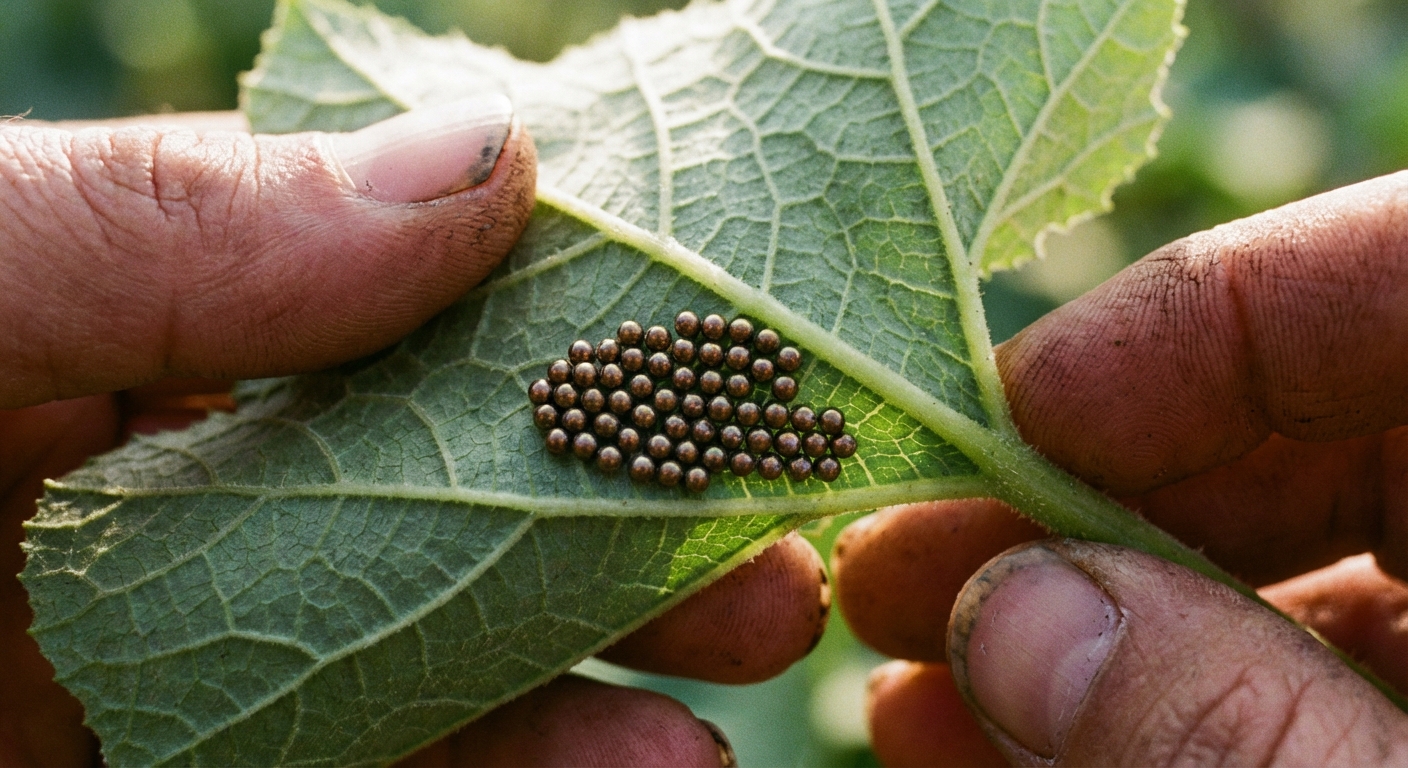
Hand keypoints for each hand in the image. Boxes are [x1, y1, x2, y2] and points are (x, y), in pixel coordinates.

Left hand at [0, 101, 827, 766]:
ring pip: (434, 622)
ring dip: (607, 632)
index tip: (724, 312)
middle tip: (785, 483)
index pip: (395, 280)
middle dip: (625, 476)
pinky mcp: (162, 761)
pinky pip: (364, 764)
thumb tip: (488, 159)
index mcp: (137, 293)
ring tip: (765, 626)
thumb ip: (177, 221)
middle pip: (450, 461)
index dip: (566, 290)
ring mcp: (169, 626)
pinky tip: (642, 760)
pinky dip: (511, 762)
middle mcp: (174, 454)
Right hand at [832, 170, 1407, 764]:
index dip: (1190, 317)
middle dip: (1073, 497)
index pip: (1396, 280)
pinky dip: (1127, 716)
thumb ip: (1243, 727)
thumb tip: (1016, 617)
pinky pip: (1270, 701)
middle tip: (900, 557)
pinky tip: (979, 741)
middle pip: (1297, 437)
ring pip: (1264, 582)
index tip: (1001, 405)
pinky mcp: (1405, 740)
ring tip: (908, 670)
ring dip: (1064, 621)